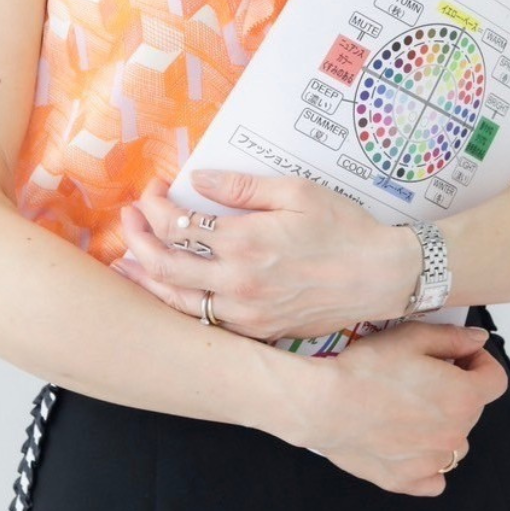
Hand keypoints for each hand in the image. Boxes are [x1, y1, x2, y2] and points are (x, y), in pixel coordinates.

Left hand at [109, 170, 420, 344]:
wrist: (381, 276)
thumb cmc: (344, 228)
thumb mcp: (296, 192)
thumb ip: (242, 188)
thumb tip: (199, 179)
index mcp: (244, 241)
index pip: (176, 224)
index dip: (155, 205)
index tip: (155, 189)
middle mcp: (237, 281)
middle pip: (164, 264)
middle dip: (138, 239)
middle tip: (128, 220)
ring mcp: (245, 312)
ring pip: (177, 300)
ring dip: (147, 279)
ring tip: (128, 261)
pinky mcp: (257, 330)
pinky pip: (205, 323)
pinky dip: (179, 306)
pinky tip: (167, 292)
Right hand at [283, 319, 507, 495]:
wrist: (324, 405)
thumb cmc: (366, 370)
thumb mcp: (411, 338)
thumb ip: (453, 338)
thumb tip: (478, 340)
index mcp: (463, 397)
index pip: (495, 381)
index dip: (480, 363)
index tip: (460, 357)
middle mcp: (455, 434)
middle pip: (471, 410)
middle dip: (455, 391)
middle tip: (420, 378)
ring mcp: (432, 462)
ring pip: (453, 443)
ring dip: (442, 427)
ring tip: (408, 412)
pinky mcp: (406, 480)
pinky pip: (433, 478)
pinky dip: (427, 464)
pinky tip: (408, 447)